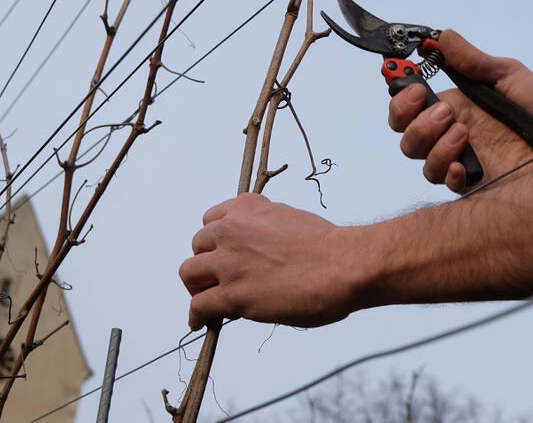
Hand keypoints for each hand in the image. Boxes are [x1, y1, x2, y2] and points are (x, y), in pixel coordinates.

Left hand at [179, 193, 354, 329]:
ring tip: (209, 298)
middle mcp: (232, 230)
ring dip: (198, 285)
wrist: (342, 265)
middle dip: (207, 260)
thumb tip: (262, 253)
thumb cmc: (329, 247)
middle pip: (198, 244)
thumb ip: (267, 230)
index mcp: (249, 208)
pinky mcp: (231, 295)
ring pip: (190, 273)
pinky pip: (198, 306)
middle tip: (220, 276)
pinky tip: (202, 322)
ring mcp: (229, 263)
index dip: (218, 238)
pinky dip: (197, 317)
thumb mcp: (291, 221)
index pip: (214, 218)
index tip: (225, 250)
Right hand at [389, 29, 532, 193]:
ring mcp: (459, 159)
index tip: (412, 84)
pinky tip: (464, 165)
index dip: (401, 96)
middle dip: (412, 121)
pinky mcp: (472, 183)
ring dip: (434, 143)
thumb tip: (444, 36)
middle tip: (443, 109)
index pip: (409, 104)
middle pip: (405, 134)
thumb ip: (474, 61)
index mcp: (453, 105)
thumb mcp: (509, 75)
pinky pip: (445, 183)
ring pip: (420, 159)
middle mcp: (450, 133)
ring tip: (464, 132)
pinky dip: (448, 172)